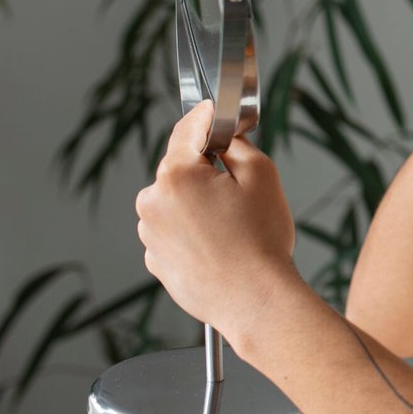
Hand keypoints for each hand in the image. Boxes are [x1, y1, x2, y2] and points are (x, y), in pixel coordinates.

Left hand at [135, 101, 300, 345]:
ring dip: (198, 204)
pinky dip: (192, 232)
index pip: (186, 130)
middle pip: (179, 168)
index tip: (216, 111)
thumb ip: (237, 144)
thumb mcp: (262, 174)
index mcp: (176, 176)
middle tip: (239, 190)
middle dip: (206, 172)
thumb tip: (223, 135)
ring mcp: (150, 235)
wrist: (256, 302)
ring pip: (176, 202)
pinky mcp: (156, 260)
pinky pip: (173, 232)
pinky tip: (219, 246)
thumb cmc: (261, 242)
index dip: (206, 117)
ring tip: (232, 227)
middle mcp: (153, 203)